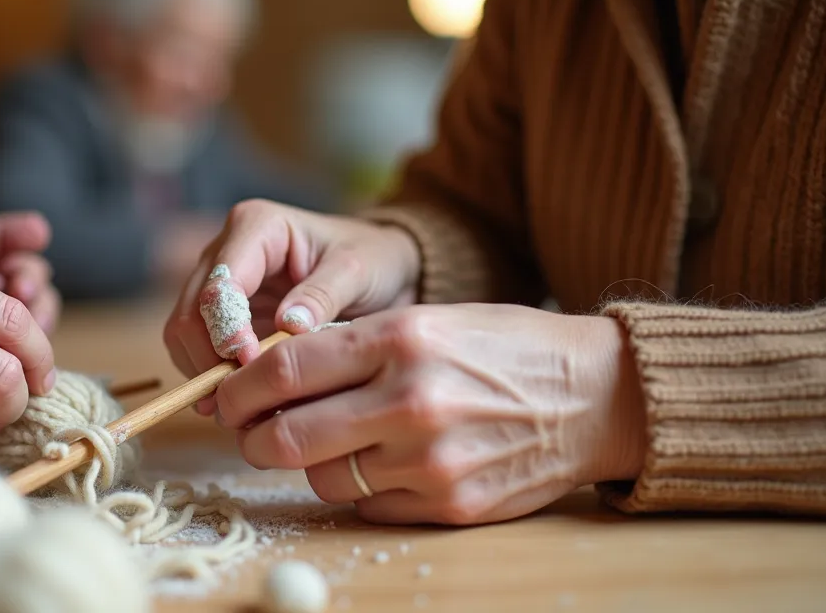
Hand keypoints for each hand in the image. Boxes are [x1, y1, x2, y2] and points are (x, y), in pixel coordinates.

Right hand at [164, 199, 420, 379]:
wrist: (379, 270)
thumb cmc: (371, 260)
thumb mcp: (358, 271)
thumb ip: (323, 294)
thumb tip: (289, 326)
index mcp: (256, 227)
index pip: (220, 281)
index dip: (226, 328)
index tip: (250, 365)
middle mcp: (225, 251)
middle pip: (191, 311)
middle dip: (210, 358)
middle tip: (242, 399)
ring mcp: (218, 286)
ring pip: (184, 335)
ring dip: (205, 374)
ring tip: (240, 407)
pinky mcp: (222, 318)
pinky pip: (197, 352)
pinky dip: (211, 379)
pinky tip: (240, 401)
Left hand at [215, 304, 645, 525]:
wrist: (595, 396)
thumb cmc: (505, 347)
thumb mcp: (430, 318)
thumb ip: (352, 346)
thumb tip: (272, 373)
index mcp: (399, 339)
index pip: (283, 368)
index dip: (241, 387)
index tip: (230, 393)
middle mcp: (409, 400)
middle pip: (285, 436)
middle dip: (255, 438)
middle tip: (255, 432)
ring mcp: (429, 460)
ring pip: (321, 478)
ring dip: (314, 463)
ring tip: (339, 442)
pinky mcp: (448, 505)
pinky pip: (366, 506)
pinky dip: (362, 489)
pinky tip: (387, 464)